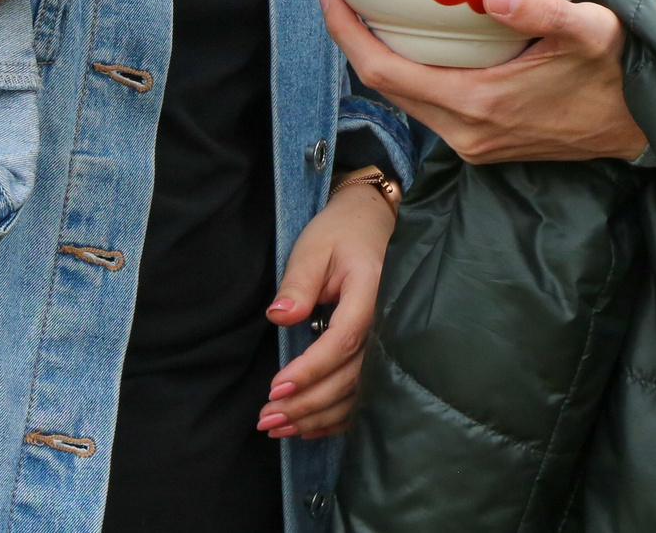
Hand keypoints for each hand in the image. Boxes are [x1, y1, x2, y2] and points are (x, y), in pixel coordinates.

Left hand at [257, 177, 394, 439]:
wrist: (370, 226)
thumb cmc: (339, 235)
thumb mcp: (313, 248)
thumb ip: (298, 283)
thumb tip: (279, 316)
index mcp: (371, 294)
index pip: (343, 340)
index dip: (311, 369)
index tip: (276, 388)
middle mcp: (386, 325)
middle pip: (350, 377)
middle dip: (307, 403)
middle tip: (267, 419)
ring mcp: (388, 344)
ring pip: (356, 394)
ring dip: (317, 416)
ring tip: (278, 428)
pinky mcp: (380, 355)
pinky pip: (363, 395)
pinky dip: (336, 418)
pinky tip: (307, 428)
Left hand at [321, 0, 647, 164]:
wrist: (645, 122)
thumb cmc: (617, 72)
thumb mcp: (588, 30)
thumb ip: (541, 9)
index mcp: (476, 105)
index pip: (385, 73)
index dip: (347, 35)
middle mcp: (466, 131)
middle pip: (386, 87)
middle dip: (356, 42)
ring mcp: (475, 141)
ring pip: (407, 98)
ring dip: (383, 59)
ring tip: (372, 13)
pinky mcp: (487, 141)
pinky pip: (430, 105)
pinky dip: (412, 72)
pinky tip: (418, 42)